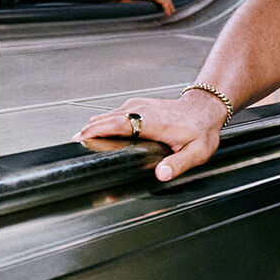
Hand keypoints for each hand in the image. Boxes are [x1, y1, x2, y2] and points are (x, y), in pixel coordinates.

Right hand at [78, 91, 231, 180]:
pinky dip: (103, 122)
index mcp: (153, 122)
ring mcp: (139, 105)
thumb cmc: (200, 130)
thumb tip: (161, 174)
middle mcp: (143, 110)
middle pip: (107, 118)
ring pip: (109, 114)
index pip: (119, 124)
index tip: (82, 137)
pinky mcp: (138, 104)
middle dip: (89, 130)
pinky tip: (96, 131)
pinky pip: (115, 113)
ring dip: (94, 126)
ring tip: (80, 139)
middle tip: (74, 142)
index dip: (98, 130)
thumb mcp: (196, 152)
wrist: (205, 108)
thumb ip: (178, 164)